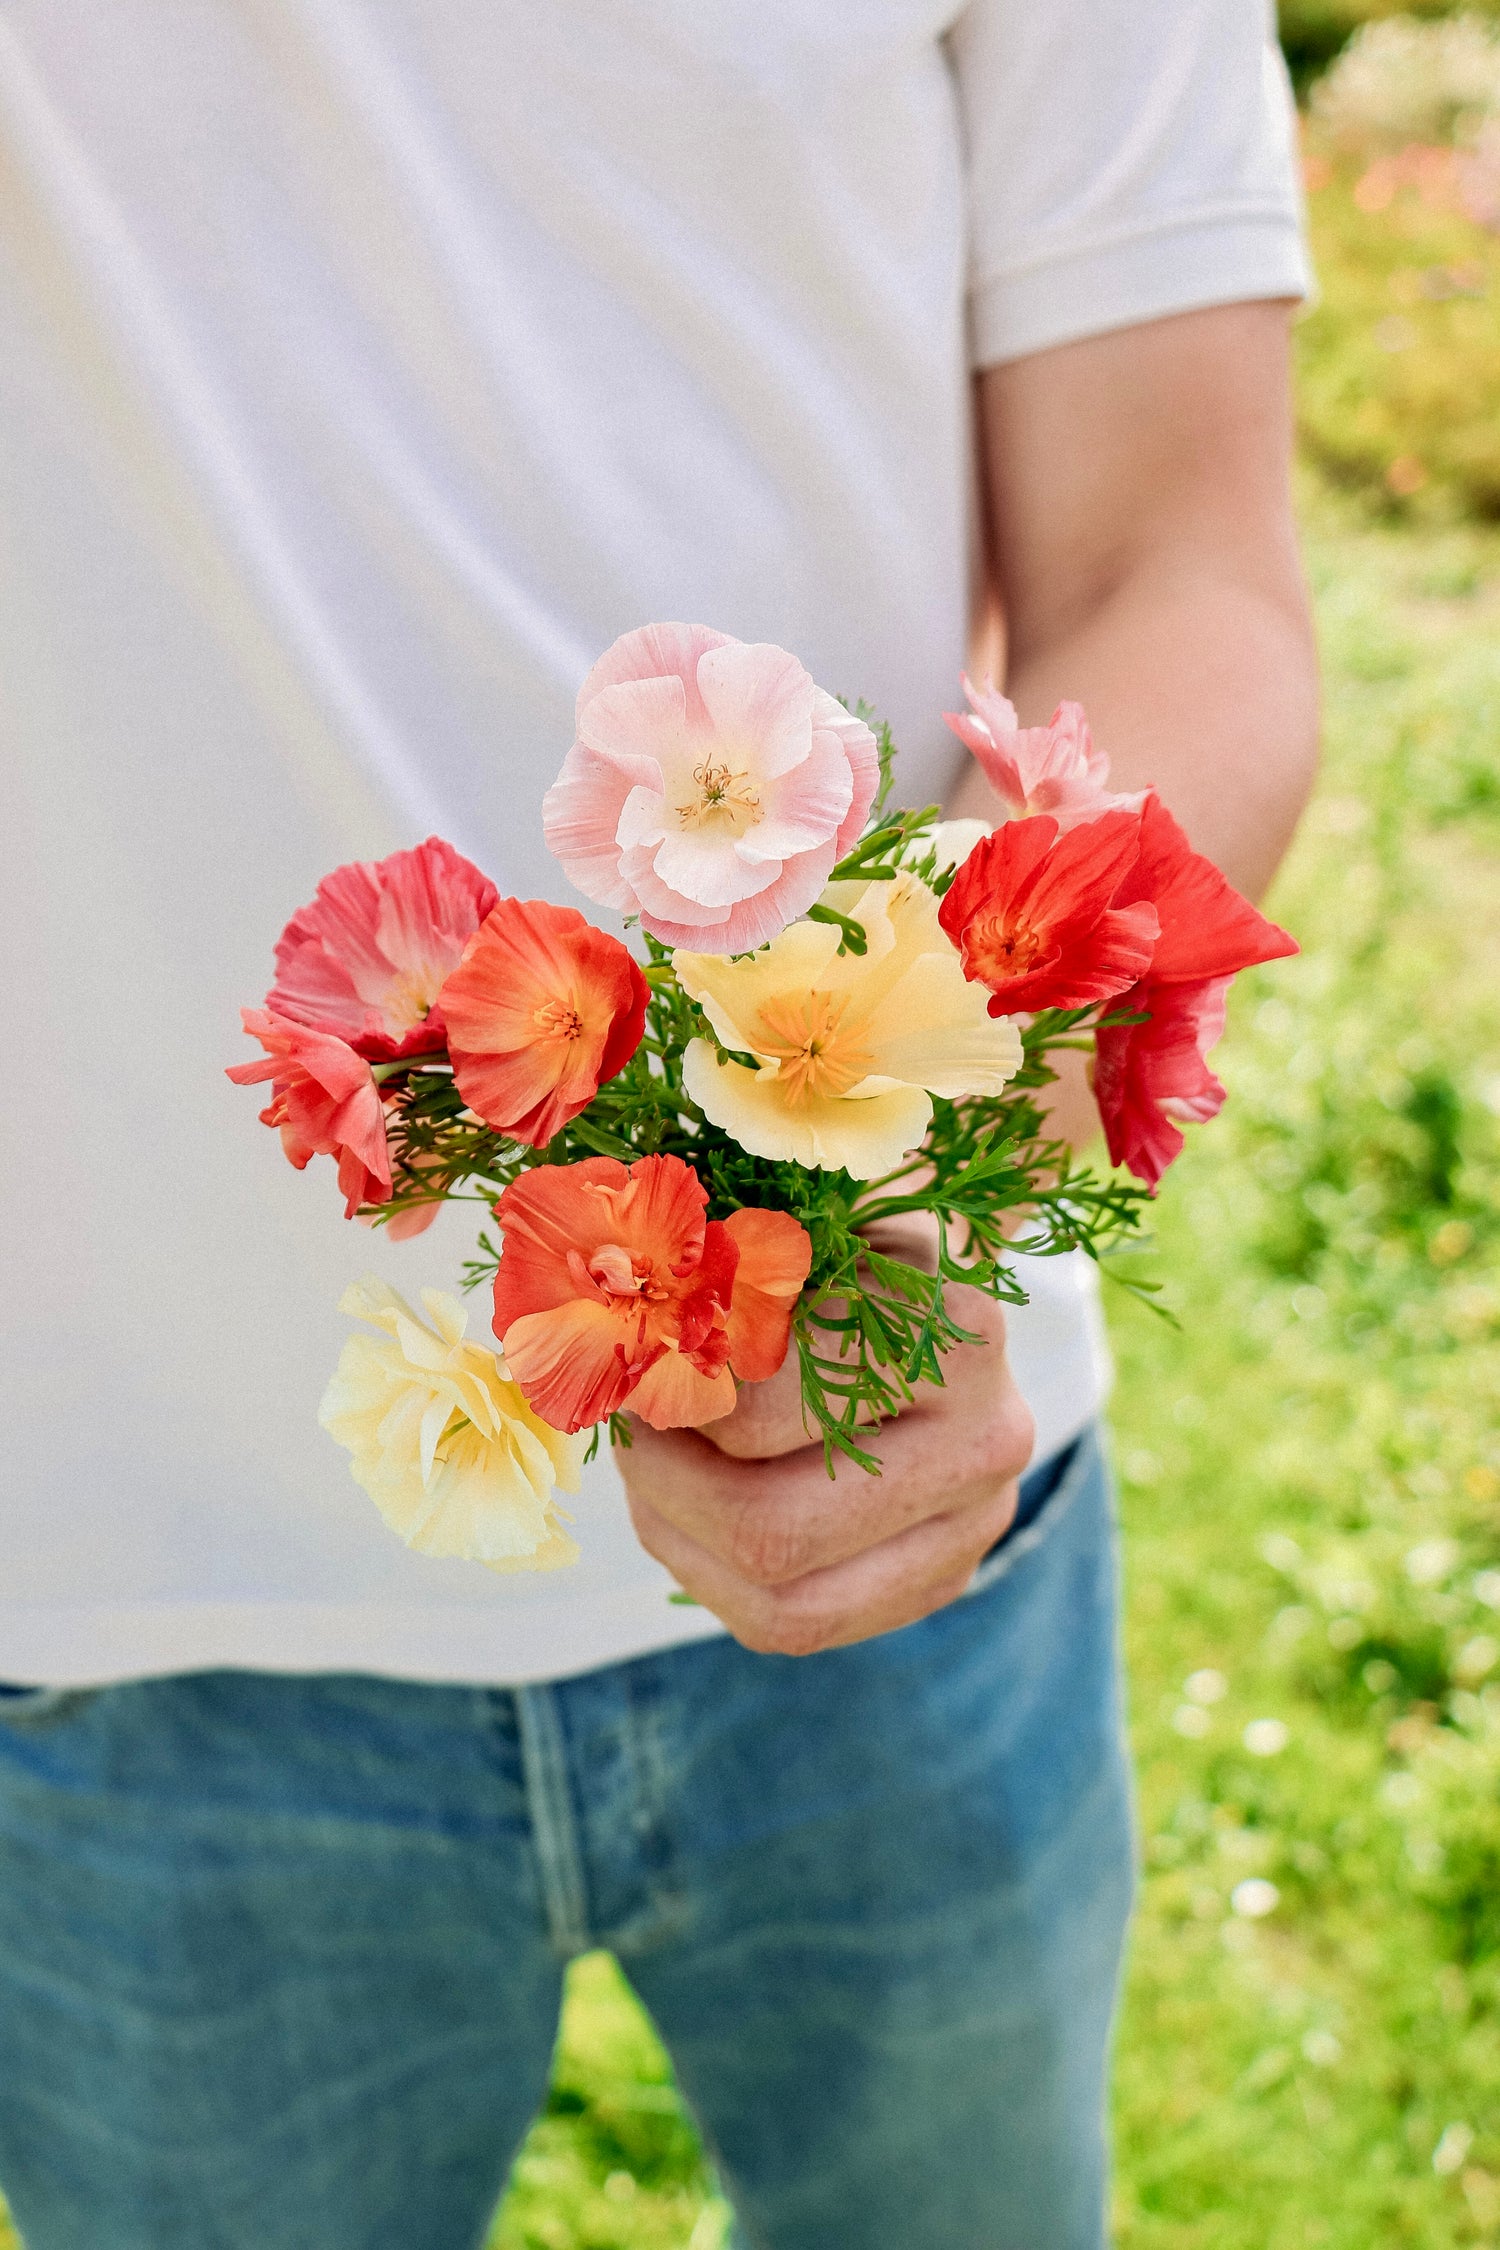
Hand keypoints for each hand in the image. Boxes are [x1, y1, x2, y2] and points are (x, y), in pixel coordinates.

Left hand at [619, 1246, 1033, 1656]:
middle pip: (769, 1530)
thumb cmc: (847, 1239)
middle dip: (665, 1486)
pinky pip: (796, 1624)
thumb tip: (609, 1331)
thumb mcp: (789, 1222)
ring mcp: (975, 1528)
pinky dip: (715, 1576)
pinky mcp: (944, 1580)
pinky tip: (692, 1514)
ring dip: (680, 1538)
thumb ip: (713, 1274)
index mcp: (955, 1336)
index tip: (628, 1360)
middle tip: (631, 1427)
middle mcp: (989, 1442)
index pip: (758, 1412)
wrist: (942, 1287)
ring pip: (781, 1602)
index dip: (665, 1401)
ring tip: (652, 1469)